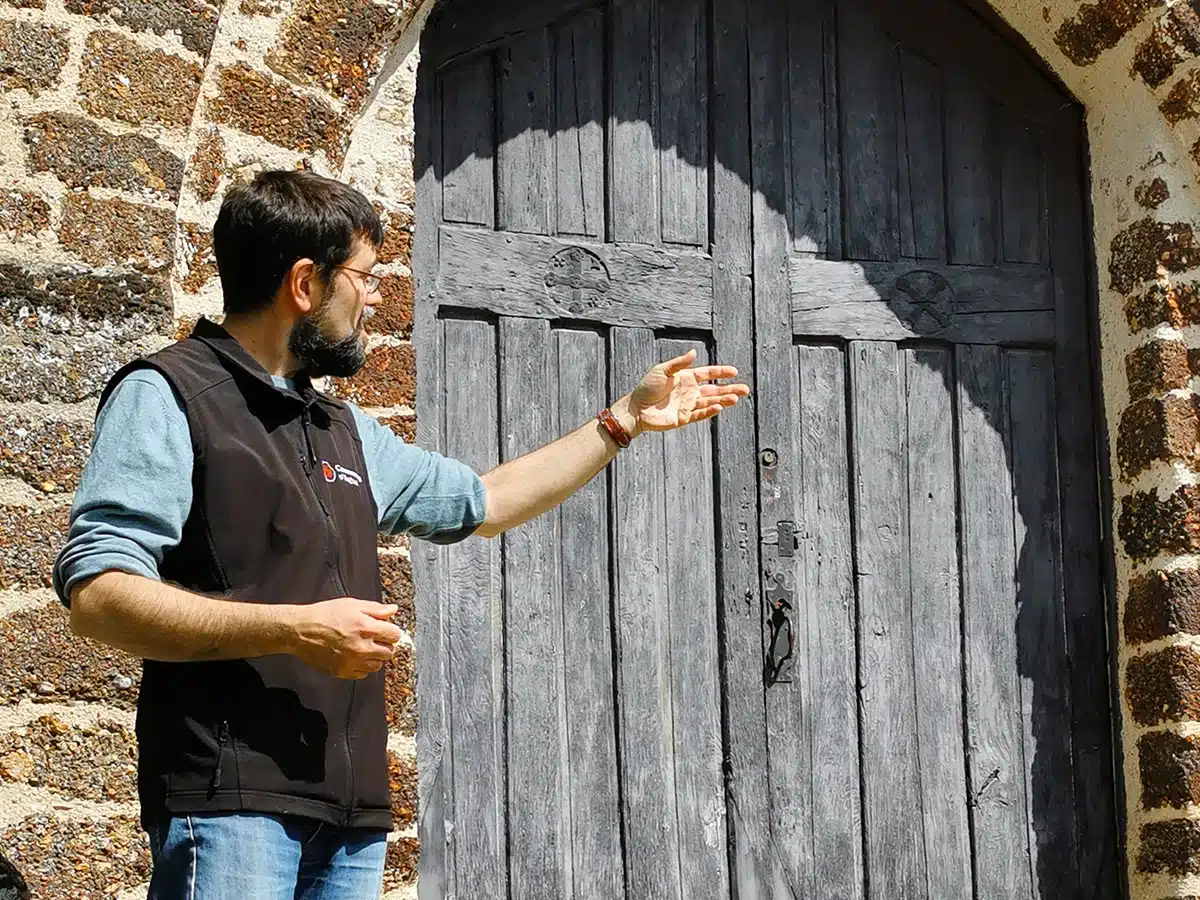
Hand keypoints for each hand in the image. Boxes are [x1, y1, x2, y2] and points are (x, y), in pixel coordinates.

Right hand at [288, 598, 401, 678]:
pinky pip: (363, 674)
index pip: (394, 635)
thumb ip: (376, 609)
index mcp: (365, 627)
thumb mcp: (351, 605)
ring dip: (374, 657)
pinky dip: (361, 667)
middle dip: (385, 645)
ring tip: (362, 647)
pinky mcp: (342, 672)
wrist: (300, 631)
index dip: (391, 631)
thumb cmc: (325, 615)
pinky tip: (353, 656)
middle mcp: (361, 647)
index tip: (385, 630)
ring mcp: (352, 662)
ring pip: (377, 665)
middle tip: (374, 639)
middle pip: (389, 652)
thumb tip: (393, 611)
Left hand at [621, 349, 749, 434]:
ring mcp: (688, 405)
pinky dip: (710, 411)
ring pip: (710, 402)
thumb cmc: (646, 387)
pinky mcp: (684, 418)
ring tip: (736, 398)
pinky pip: (700, 414)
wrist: (636, 408)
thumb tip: (694, 352)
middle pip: (714, 390)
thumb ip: (679, 363)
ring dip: (723, 400)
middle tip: (745, 389)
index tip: (734, 371)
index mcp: (686, 378)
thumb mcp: (662, 370)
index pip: (708, 374)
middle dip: (729, 389)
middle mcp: (690, 391)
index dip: (721, 372)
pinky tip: (719, 407)